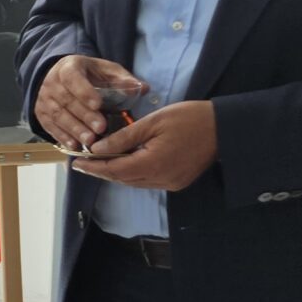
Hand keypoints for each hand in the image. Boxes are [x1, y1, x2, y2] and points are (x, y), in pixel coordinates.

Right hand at [36, 54, 146, 151]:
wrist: (60, 77)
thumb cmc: (88, 75)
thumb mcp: (105, 70)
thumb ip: (122, 79)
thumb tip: (143, 88)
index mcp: (68, 67)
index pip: (73, 78)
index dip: (85, 92)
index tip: (99, 104)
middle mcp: (52, 83)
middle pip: (66, 101)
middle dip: (84, 116)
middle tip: (101, 129)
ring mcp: (44, 99)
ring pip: (57, 115)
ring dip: (74, 129)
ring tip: (90, 141)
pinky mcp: (41, 114)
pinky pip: (50, 126)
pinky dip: (62, 137)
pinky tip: (75, 146)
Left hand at [72, 99, 219, 191]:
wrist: (225, 127)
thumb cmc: (189, 118)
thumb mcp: (152, 122)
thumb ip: (123, 138)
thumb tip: (97, 149)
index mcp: (152, 164)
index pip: (114, 170)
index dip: (93, 167)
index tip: (76, 163)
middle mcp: (160, 179)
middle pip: (122, 179)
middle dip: (102, 170)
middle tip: (84, 162)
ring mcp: (171, 183)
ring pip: (134, 182)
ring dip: (117, 173)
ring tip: (100, 162)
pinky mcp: (178, 182)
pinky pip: (147, 181)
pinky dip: (133, 174)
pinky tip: (125, 163)